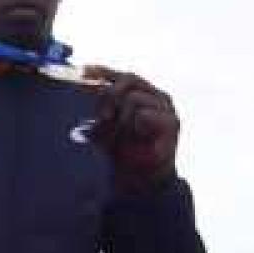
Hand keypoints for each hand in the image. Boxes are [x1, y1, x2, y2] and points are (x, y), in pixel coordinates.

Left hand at [84, 66, 179, 189]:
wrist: (139, 181)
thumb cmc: (124, 152)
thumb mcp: (105, 125)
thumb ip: (99, 106)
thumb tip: (82, 83)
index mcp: (141, 93)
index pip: (121, 75)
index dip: (102, 71)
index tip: (83, 72)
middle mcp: (155, 96)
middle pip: (128, 79)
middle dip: (109, 95)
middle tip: (103, 116)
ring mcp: (165, 108)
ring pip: (132, 98)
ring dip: (120, 119)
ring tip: (120, 137)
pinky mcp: (171, 122)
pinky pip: (142, 115)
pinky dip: (132, 127)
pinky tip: (135, 138)